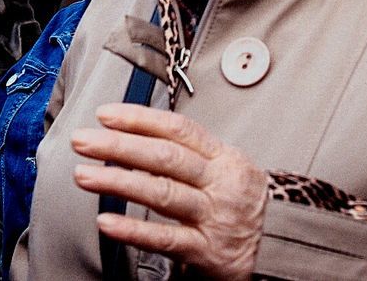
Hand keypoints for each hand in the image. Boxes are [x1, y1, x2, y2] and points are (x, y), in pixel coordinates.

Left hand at [72, 103, 267, 280]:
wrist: (284, 246)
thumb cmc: (244, 203)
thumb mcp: (227, 169)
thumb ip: (191, 154)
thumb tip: (137, 138)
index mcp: (223, 157)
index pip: (178, 129)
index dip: (140, 119)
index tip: (105, 114)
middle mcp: (219, 183)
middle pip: (165, 157)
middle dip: (119, 146)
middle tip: (83, 141)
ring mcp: (214, 217)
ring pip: (162, 193)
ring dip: (118, 182)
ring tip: (84, 175)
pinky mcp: (208, 251)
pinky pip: (166, 239)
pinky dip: (134, 230)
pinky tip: (106, 222)